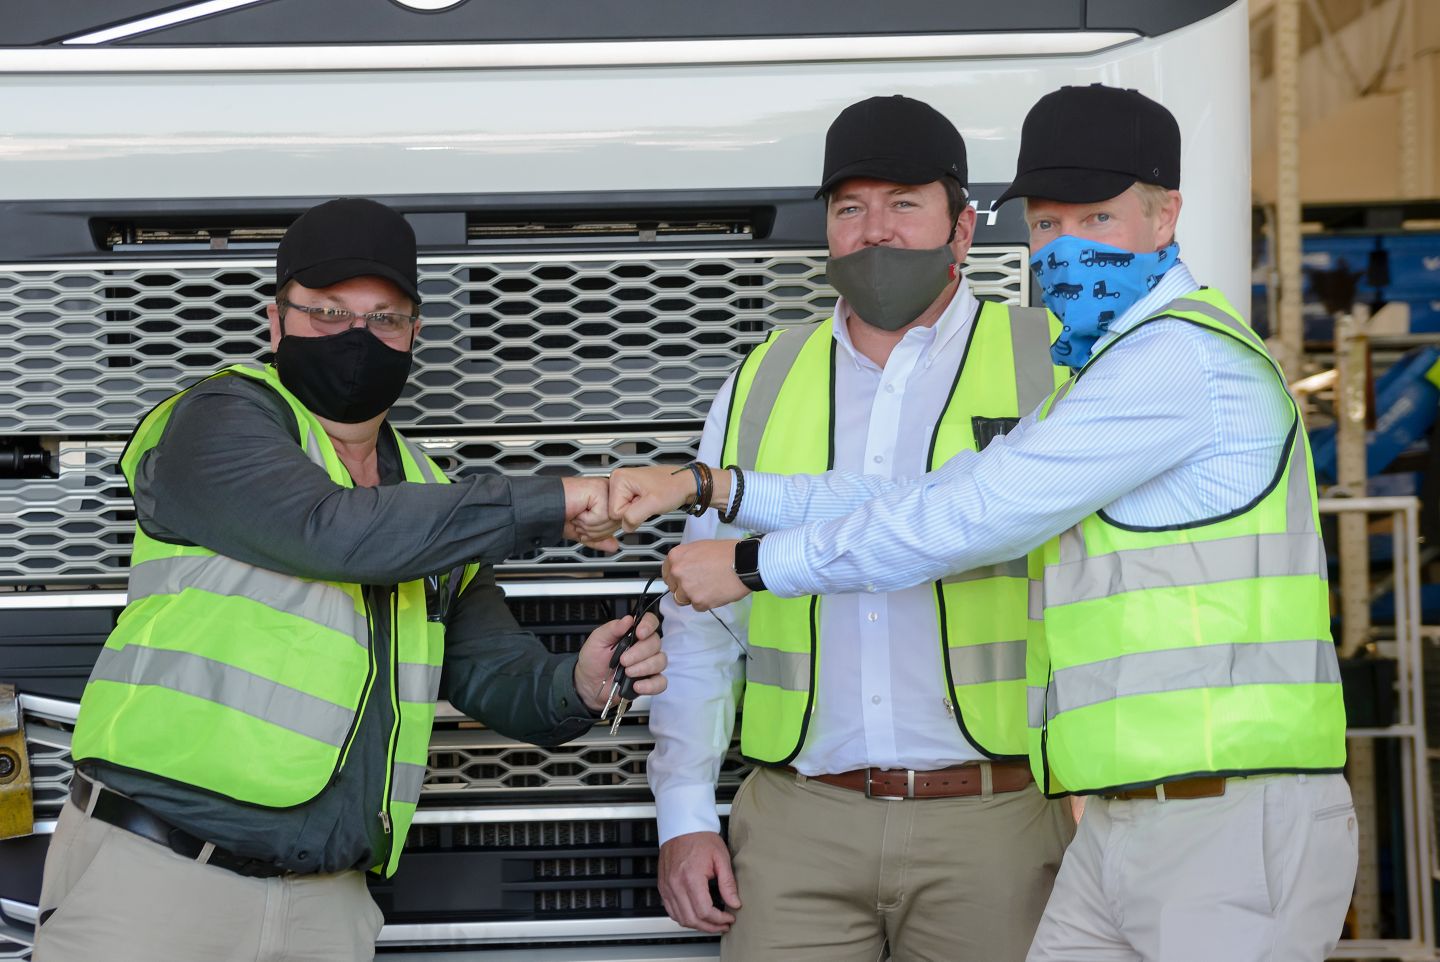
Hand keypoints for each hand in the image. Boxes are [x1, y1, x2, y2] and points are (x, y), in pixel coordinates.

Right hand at [562, 476, 619, 551]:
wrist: (545, 507)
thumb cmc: (559, 513)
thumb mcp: (583, 531)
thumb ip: (599, 539)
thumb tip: (613, 546)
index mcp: (606, 499)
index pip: (617, 524)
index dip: (599, 530)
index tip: (584, 520)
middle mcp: (608, 492)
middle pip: (615, 524)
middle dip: (594, 529)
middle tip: (580, 518)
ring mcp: (605, 490)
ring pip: (609, 521)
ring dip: (589, 524)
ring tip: (578, 514)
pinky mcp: (599, 490)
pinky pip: (602, 516)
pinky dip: (587, 519)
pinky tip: (578, 510)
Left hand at [573, 612, 665, 711]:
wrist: (589, 684)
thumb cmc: (593, 660)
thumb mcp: (597, 641)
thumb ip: (612, 629)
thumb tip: (628, 620)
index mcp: (633, 634)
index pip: (650, 622)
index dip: (649, 625)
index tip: (640, 633)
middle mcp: (644, 647)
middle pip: (656, 643)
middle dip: (639, 652)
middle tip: (623, 660)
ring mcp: (649, 665)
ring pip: (660, 661)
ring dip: (643, 667)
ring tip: (627, 672)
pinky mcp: (650, 682)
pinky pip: (660, 682)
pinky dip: (650, 685)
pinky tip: (636, 685)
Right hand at [609, 464, 730, 532]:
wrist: (687, 484)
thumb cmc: (674, 487)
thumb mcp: (653, 503)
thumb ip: (634, 516)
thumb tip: (624, 526)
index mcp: (619, 479)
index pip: (614, 511)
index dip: (632, 513)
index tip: (645, 503)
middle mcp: (618, 480)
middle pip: (616, 512)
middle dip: (634, 513)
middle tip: (648, 502)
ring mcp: (624, 486)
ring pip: (623, 513)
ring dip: (637, 512)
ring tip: (649, 501)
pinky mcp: (630, 491)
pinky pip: (629, 510)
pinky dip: (639, 510)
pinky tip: (648, 503)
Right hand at [658, 832, 741, 932]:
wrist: (682, 825)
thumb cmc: (700, 838)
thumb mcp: (721, 858)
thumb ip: (728, 883)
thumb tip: (734, 903)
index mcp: (691, 878)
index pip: (705, 911)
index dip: (719, 919)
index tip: (729, 918)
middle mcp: (675, 884)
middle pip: (692, 919)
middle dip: (710, 926)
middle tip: (723, 924)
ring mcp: (667, 887)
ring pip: (680, 918)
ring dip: (697, 925)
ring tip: (711, 923)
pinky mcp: (663, 886)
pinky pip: (671, 910)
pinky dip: (683, 917)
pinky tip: (695, 915)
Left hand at [662, 539, 748, 611]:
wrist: (744, 562)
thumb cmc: (727, 552)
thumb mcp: (701, 547)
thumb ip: (687, 559)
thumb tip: (684, 568)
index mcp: (676, 556)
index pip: (666, 573)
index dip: (675, 577)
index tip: (682, 579)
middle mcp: (677, 572)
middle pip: (673, 588)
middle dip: (684, 588)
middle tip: (700, 583)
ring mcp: (687, 588)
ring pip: (683, 599)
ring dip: (693, 597)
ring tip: (709, 588)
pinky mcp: (699, 601)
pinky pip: (698, 607)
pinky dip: (706, 603)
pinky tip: (716, 592)